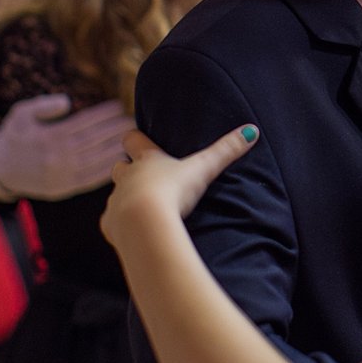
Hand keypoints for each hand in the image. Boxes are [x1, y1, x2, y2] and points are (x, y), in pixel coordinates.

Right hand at [0, 94, 135, 200]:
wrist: (1, 170)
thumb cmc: (15, 136)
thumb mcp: (21, 114)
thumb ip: (43, 106)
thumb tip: (67, 101)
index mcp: (49, 136)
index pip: (83, 122)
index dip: (104, 114)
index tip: (118, 105)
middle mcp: (58, 157)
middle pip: (94, 140)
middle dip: (116, 128)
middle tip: (133, 118)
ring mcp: (63, 175)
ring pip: (97, 159)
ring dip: (117, 147)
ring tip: (133, 136)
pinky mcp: (65, 188)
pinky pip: (92, 178)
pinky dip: (109, 169)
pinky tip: (123, 159)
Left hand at [101, 126, 257, 246]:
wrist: (144, 225)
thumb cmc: (173, 192)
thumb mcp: (204, 169)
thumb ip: (226, 150)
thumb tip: (252, 131)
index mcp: (146, 160)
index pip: (132, 139)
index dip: (136, 139)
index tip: (140, 140)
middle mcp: (126, 177)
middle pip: (119, 167)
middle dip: (128, 170)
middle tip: (145, 177)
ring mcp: (115, 201)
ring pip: (116, 195)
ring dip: (127, 198)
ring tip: (144, 208)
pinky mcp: (110, 225)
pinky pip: (112, 222)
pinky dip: (121, 225)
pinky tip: (136, 231)